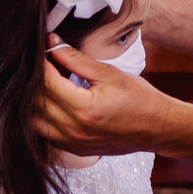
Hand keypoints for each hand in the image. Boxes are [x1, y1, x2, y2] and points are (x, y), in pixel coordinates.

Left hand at [36, 36, 170, 156]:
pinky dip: (42, 117)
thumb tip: (52, 43)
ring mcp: (72, 143)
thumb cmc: (139, 99)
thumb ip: (75, 59)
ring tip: (46, 84)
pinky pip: (45, 134)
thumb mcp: (109, 73)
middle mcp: (73, 130)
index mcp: (83, 108)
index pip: (47, 83)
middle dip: (35, 81)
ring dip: (34, 101)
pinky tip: (51, 102)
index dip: (41, 63)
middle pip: (36, 102)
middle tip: (42, 64)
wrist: (158, 128)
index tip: (41, 49)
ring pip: (34, 121)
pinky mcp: (74, 149)